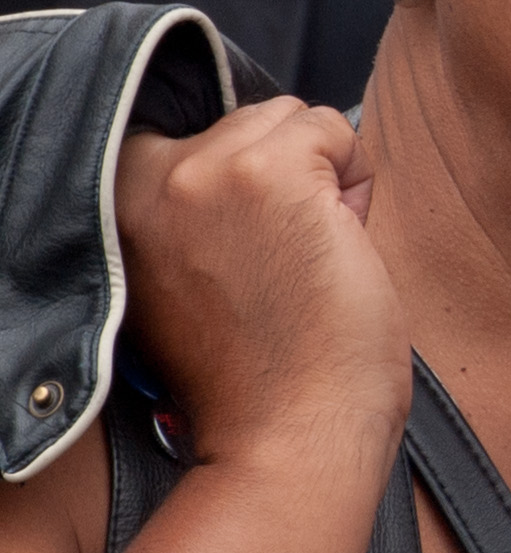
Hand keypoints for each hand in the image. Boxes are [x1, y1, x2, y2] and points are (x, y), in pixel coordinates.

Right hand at [113, 100, 406, 472]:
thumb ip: (189, 211)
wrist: (286, 433)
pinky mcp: (267, 174)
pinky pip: (338, 129)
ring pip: (292, 118)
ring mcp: (201, 172)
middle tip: (283, 263)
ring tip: (308, 256)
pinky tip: (340, 242)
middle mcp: (140, 181)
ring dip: (321, 177)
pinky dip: (358, 178)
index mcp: (110, 208)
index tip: (246, 250)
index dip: (237, 186)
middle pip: (246, 123)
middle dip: (284, 178)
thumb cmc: (256, 369)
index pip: (186, 140)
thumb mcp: (183, 273)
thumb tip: (257, 144)